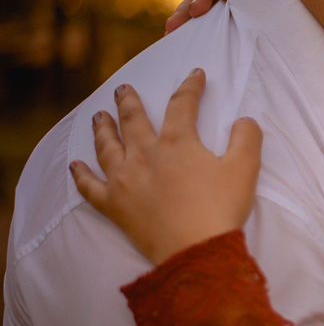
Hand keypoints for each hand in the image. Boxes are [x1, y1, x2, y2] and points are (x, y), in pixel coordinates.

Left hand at [70, 70, 262, 263]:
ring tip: (98, 116)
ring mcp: (124, 180)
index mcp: (177, 142)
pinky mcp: (114, 206)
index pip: (182, 105)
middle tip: (122, 89)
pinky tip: (76, 166)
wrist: (196, 250)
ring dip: (102, 129)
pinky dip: (81, 175)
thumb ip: (246, 138)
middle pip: (133, 120)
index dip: (190, 87)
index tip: (195, 75)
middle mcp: (144, 155)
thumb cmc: (221, 208)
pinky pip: (90, 187)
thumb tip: (243, 121)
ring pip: (107, 147)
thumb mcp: (246, 168)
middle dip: (129, 102)